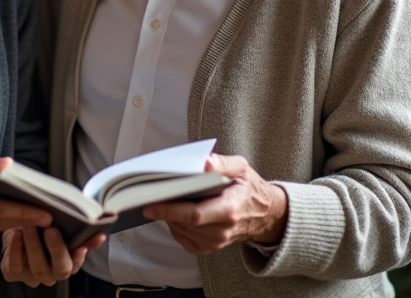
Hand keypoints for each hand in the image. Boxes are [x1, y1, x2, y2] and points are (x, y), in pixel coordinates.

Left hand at [0, 226, 105, 286]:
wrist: (16, 230)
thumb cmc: (42, 230)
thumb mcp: (63, 229)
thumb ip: (82, 233)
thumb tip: (101, 233)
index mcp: (67, 264)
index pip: (77, 264)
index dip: (79, 256)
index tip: (81, 246)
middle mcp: (51, 273)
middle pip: (60, 269)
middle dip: (57, 250)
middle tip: (52, 230)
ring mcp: (33, 276)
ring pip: (37, 268)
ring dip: (34, 246)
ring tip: (31, 226)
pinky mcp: (14, 273)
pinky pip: (16, 266)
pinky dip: (15, 249)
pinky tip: (17, 233)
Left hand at [142, 154, 287, 255]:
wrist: (264, 214)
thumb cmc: (248, 188)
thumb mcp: (241, 168)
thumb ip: (222, 163)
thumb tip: (205, 162)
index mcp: (229, 210)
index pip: (194, 214)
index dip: (170, 210)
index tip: (150, 203)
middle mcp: (222, 231)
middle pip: (184, 223)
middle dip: (164, 210)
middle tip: (146, 196)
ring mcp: (215, 242)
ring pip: (181, 230)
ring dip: (168, 216)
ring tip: (162, 199)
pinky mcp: (209, 248)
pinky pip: (183, 238)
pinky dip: (175, 225)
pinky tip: (175, 213)